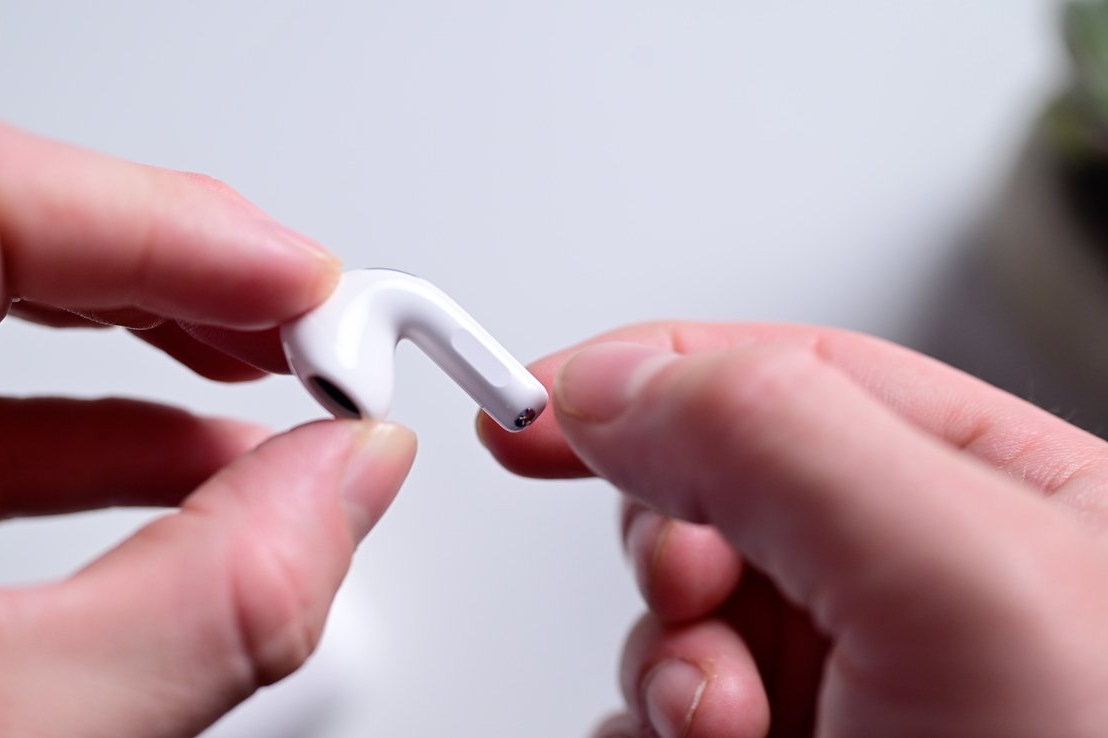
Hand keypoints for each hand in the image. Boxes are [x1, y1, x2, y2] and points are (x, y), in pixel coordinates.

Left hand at [0, 110, 415, 737]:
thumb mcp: (16, 728)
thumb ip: (222, 592)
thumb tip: (353, 473)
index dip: (157, 221)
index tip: (294, 282)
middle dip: (168, 275)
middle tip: (301, 317)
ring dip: (152, 359)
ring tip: (277, 400)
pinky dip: (103, 443)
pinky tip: (200, 471)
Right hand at [479, 322, 1107, 736]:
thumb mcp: (960, 582)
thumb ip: (778, 436)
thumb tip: (610, 383)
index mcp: (1000, 491)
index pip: (787, 371)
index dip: (644, 374)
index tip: (523, 405)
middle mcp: (926, 583)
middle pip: (717, 495)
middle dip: (672, 549)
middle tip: (690, 600)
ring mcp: (856, 685)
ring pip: (679, 620)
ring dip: (667, 668)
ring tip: (725, 726)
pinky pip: (662, 719)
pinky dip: (650, 733)